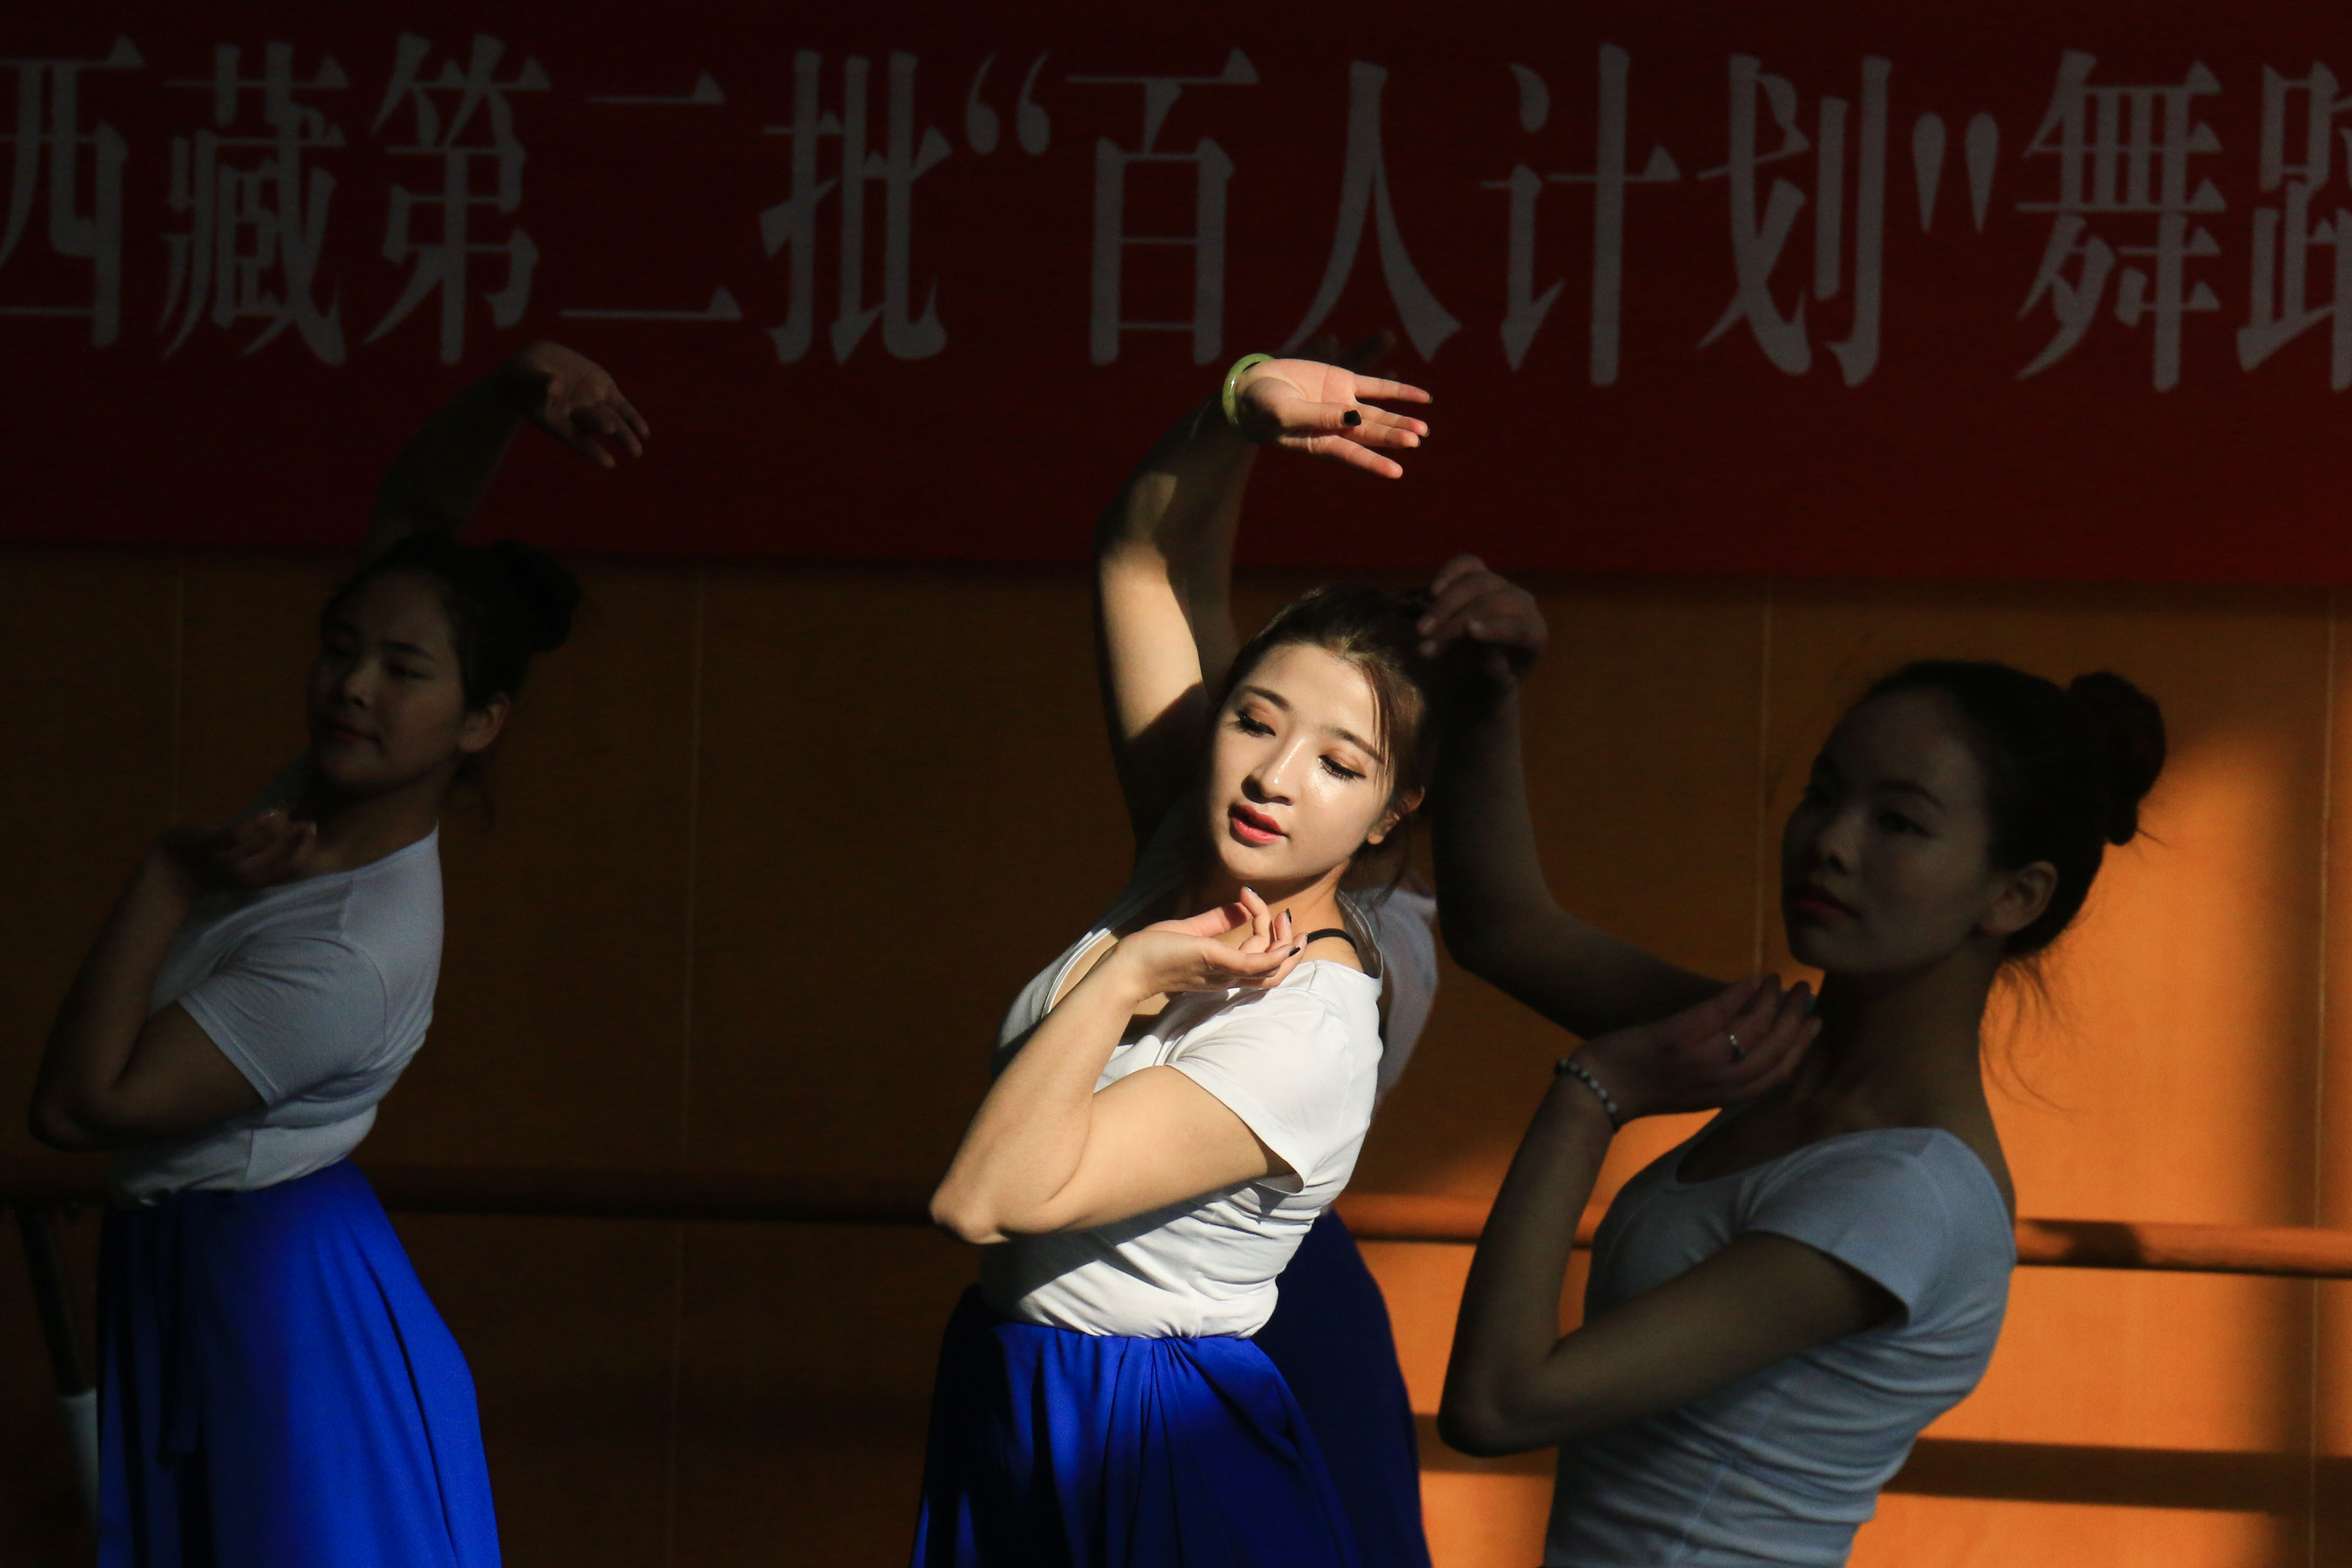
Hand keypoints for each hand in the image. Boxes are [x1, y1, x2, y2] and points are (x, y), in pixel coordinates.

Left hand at [152, 809, 317, 898]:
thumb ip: (262, 844)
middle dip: (297, 838)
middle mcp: (242, 875)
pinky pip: (236, 835)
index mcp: (252, 880)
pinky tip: (271, 811)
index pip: (288, 869)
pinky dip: (256, 823)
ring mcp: (225, 861)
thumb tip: (289, 818)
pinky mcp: (209, 845)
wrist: (170, 870)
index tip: (312, 830)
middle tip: (306, 821)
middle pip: (279, 857)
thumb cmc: (209, 863)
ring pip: (261, 845)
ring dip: (279, 827)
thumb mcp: (240, 860)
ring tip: (286, 810)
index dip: (304, 850)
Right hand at [499, 342, 648, 467]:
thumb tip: (553, 386)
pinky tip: (645, 432)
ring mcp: (592, 401)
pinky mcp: (603, 388)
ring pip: (613, 418)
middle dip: (619, 436)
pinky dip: (633, 418)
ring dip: (627, 433)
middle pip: (599, 425)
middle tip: (635, 451)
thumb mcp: (526, 377)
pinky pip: (621, 406)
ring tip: (638, 450)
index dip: (593, 451)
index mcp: (557, 419)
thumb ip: (540, 382)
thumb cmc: (523, 376)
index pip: (577, 440)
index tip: (610, 463)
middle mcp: (577, 414)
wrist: (534, 364)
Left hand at [1103, 887, 1304, 1002]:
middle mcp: (1228, 977)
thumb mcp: (1192, 931)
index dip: (1266, 930)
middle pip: (1274, 972)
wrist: (1128, 966)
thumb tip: (1241, 906)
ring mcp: (1224, 973)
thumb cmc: (1153, 951)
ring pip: (1272, 970)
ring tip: (1282, 916)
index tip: (1251, 898)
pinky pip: (1256, 965)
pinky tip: (1283, 938)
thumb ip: (1217, 921)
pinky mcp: (1216, 963)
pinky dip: (1276, 954)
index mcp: (1223, 970)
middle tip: (1286, 918)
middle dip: (1290, 947)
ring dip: (1286, 944)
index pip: (1259, 957)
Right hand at [1232, 357, 1429, 477]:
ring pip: (1378, 414)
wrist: (1253, 386)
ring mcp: (1343, 405)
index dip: (1373, 463)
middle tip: (1415, 440)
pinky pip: (1378, 387)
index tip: (1396, 472)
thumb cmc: (1262, 408)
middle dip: (1392, 437)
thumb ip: (1318, 417)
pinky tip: (1424, 399)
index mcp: (1320, 442)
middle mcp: (1336, 428)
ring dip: (1399, 421)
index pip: (1351, 455)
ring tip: (1423, 429)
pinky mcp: (1344, 382)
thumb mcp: (1287, 413)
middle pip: (1370, 434)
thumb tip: (1354, 416)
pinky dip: (1400, 391)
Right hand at [1417, 554, 1547, 690]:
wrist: (1481, 667)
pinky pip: (1467, 564)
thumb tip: (1486, 655)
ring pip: (1475, 582)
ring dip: (1443, 607)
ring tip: (1420, 631)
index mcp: (1534, 633)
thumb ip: (1495, 673)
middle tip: (1425, 647)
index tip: (1469, 631)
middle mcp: (1523, 604)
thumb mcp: (1494, 687)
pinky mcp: (1480, 573)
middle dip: (1454, 626)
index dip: (1495, 629)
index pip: (1520, 629)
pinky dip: (1449, 574)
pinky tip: (1432, 592)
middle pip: (1490, 604)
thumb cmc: (1490, 680)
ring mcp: (1501, 585)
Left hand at [1572, 975, 1815, 1122]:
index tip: (1815, 1024)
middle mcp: (1720, 1081)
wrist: (1602, 1087)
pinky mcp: (1680, 1036)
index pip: (1779, 1073)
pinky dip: (1742, 991)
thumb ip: (1726, 1074)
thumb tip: (1755, 1043)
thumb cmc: (1647, 1086)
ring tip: (1779, 980)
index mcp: (1726, 1096)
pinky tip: (1753, 977)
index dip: (1801, 1047)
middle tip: (1805, 992)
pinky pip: (1721, 1009)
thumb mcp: (1696, 1090)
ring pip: (1754, 1027)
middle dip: (1796, 1018)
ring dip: (1773, 1000)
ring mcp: (1701, 1058)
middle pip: (1774, 1048)